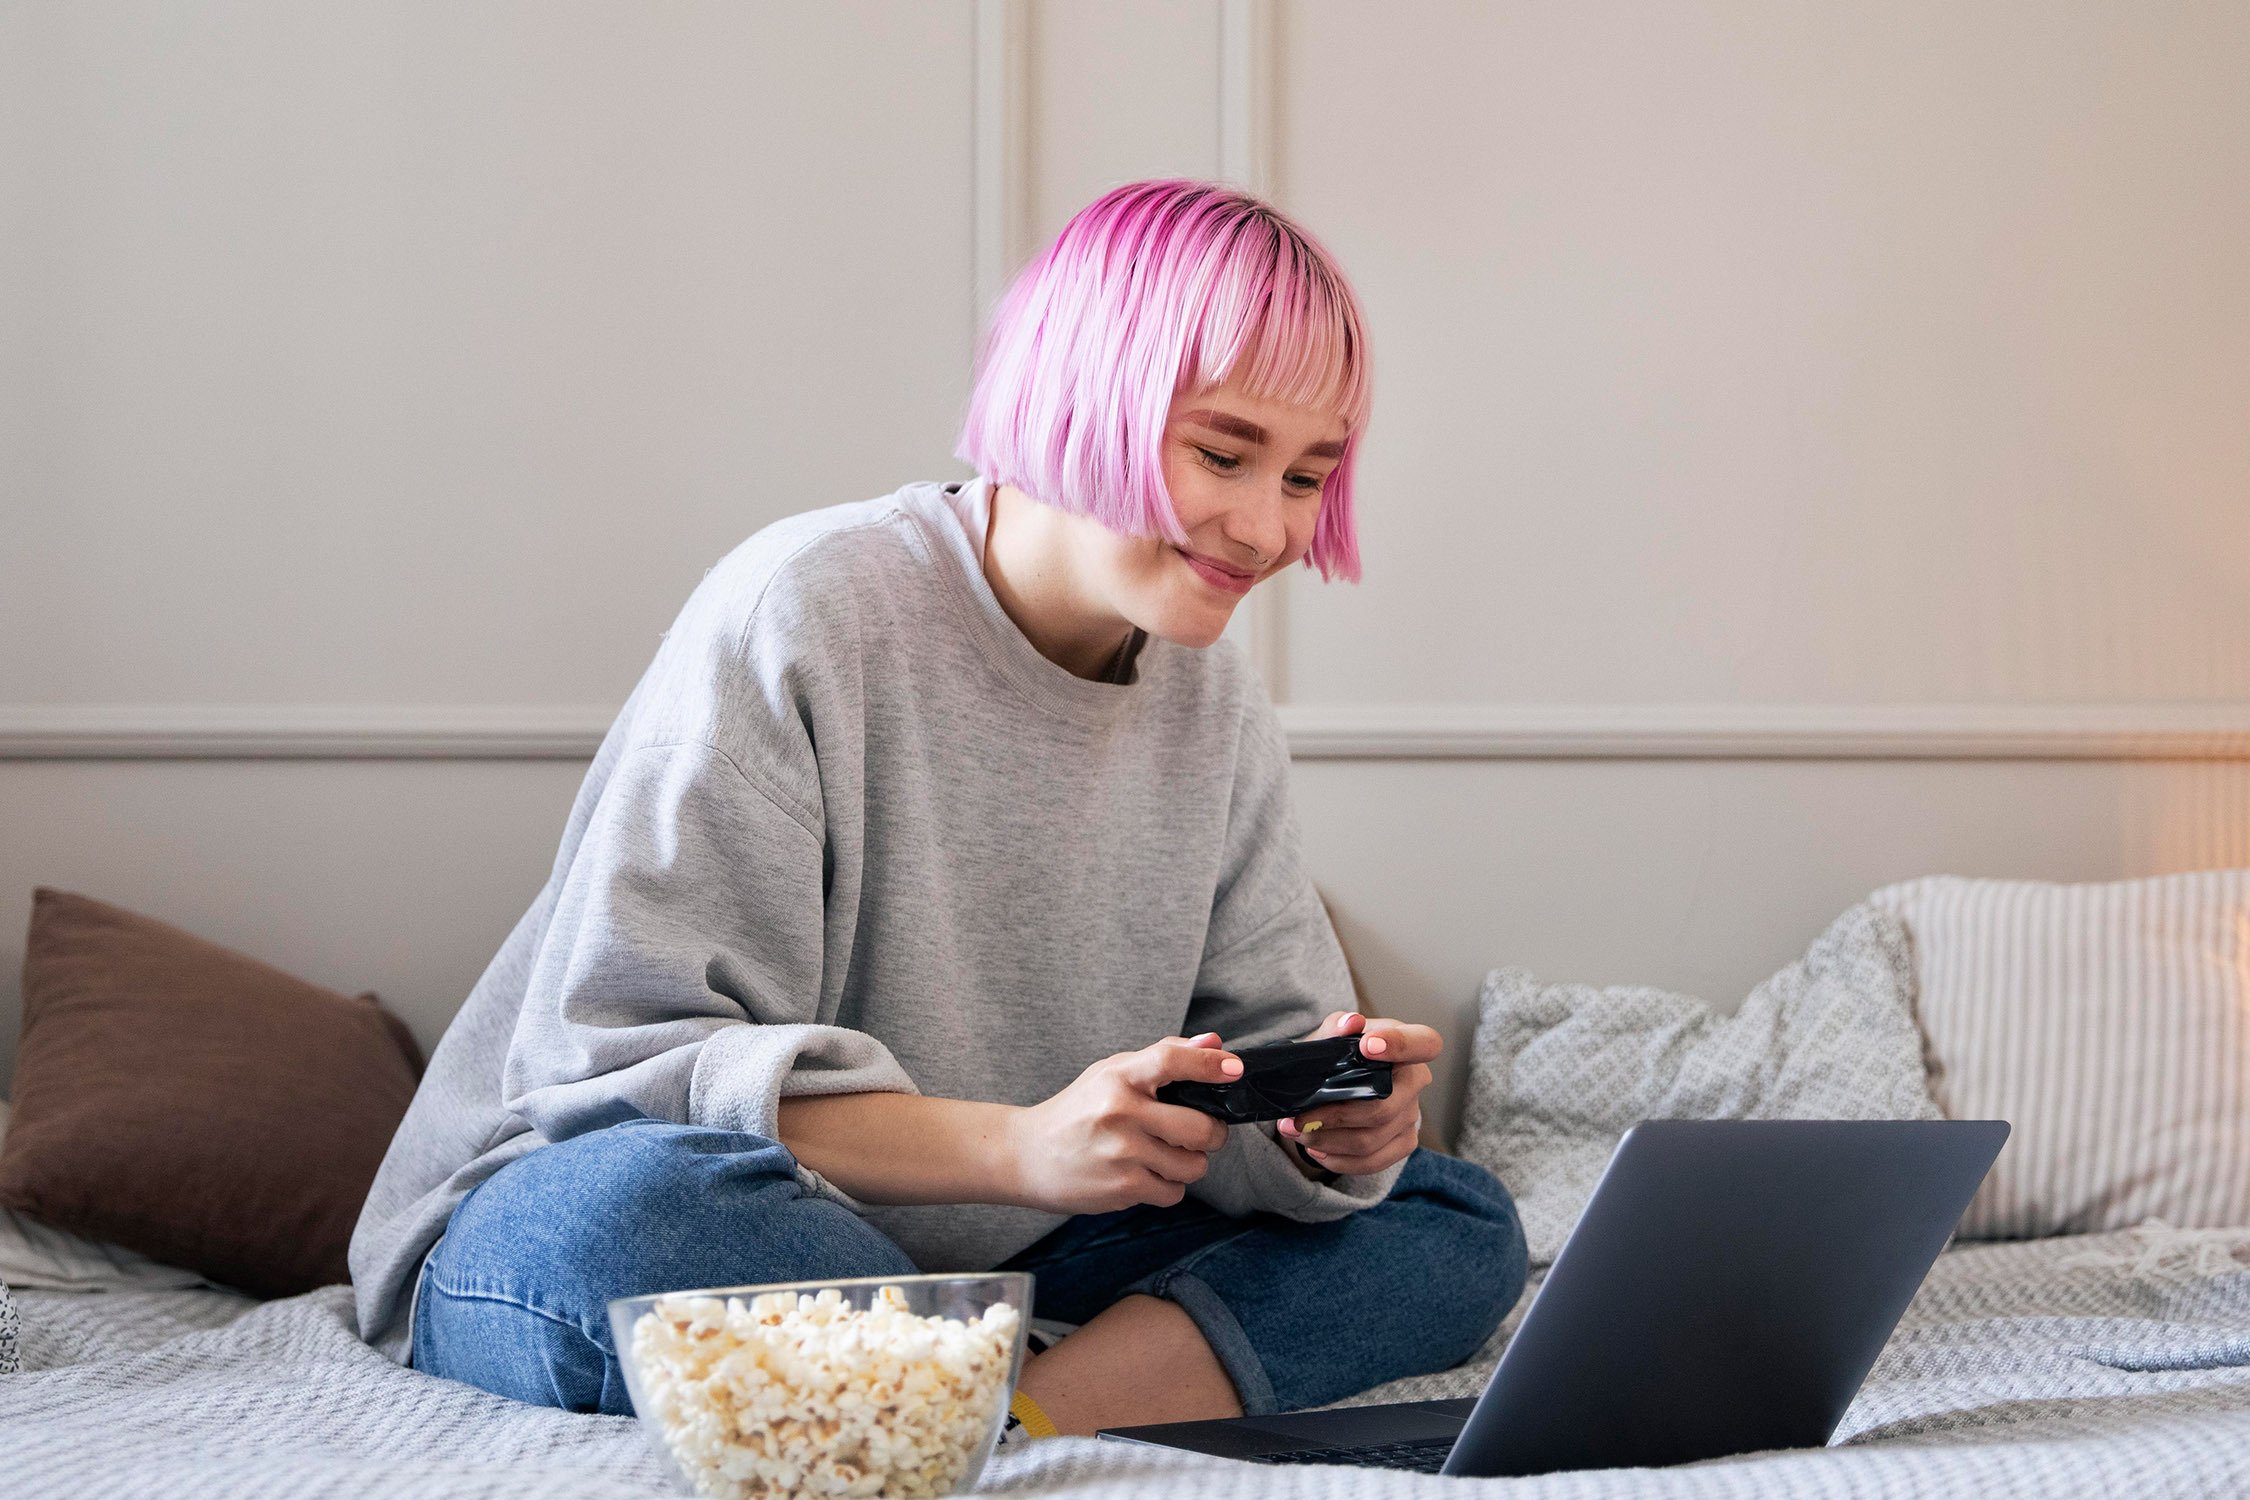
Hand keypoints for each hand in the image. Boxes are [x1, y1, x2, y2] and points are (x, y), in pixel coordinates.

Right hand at [1007, 1033, 1240, 1213]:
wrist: (1026, 1155)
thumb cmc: (1077, 1110)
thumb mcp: (1111, 1072)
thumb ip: (1163, 1056)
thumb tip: (1215, 1044)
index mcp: (1118, 1076)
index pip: (1171, 1060)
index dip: (1209, 1065)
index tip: (1235, 1068)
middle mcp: (1120, 1112)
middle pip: (1200, 1127)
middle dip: (1213, 1134)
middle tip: (1202, 1133)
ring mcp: (1121, 1153)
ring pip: (1193, 1165)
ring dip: (1190, 1163)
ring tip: (1166, 1155)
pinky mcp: (1121, 1187)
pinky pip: (1174, 1192)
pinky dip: (1168, 1186)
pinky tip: (1146, 1174)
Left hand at [1275, 1011, 1435, 1176]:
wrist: (1332, 1083)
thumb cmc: (1336, 1054)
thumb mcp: (1331, 1035)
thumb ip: (1337, 1027)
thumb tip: (1349, 1023)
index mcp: (1406, 1043)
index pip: (1425, 1043)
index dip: (1400, 1046)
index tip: (1367, 1047)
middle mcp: (1416, 1080)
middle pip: (1384, 1107)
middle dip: (1334, 1116)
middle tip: (1297, 1117)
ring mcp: (1412, 1115)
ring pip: (1372, 1139)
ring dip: (1326, 1140)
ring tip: (1296, 1131)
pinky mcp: (1404, 1142)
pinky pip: (1373, 1161)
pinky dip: (1339, 1159)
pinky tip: (1316, 1149)